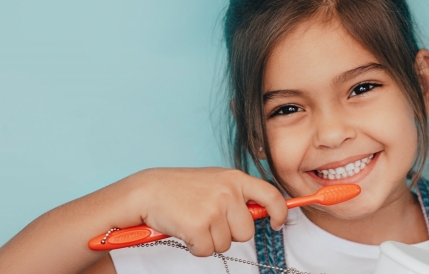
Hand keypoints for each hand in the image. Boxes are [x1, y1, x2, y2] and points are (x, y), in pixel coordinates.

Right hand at [129, 167, 287, 256]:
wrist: (147, 191)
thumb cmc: (181, 188)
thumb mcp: (216, 182)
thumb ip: (239, 194)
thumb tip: (265, 213)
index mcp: (236, 179)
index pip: (271, 196)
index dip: (280, 212)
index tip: (277, 223)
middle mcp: (228, 192)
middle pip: (246, 232)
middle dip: (229, 234)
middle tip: (209, 221)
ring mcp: (214, 209)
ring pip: (225, 244)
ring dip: (209, 240)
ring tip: (194, 222)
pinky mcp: (199, 226)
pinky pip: (206, 251)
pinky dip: (195, 247)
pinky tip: (185, 230)